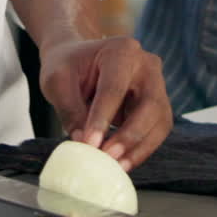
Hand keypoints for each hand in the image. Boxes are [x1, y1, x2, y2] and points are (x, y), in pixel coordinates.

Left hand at [38, 36, 171, 170]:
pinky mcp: (157, 104)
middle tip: (108, 157)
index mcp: (121, 50)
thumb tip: (83, 143)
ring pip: (159, 121)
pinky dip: (141, 150)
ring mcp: (156, 84)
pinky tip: (122, 163)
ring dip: (139, 147)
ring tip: (115, 166)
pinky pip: (157, 131)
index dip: (103, 118)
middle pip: (150, 103)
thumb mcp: (57, 82)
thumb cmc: (67, 66)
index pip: (115, 87)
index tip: (90, 144)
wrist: (77, 59)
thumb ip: (70, 111)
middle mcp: (145, 64)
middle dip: (130, 135)